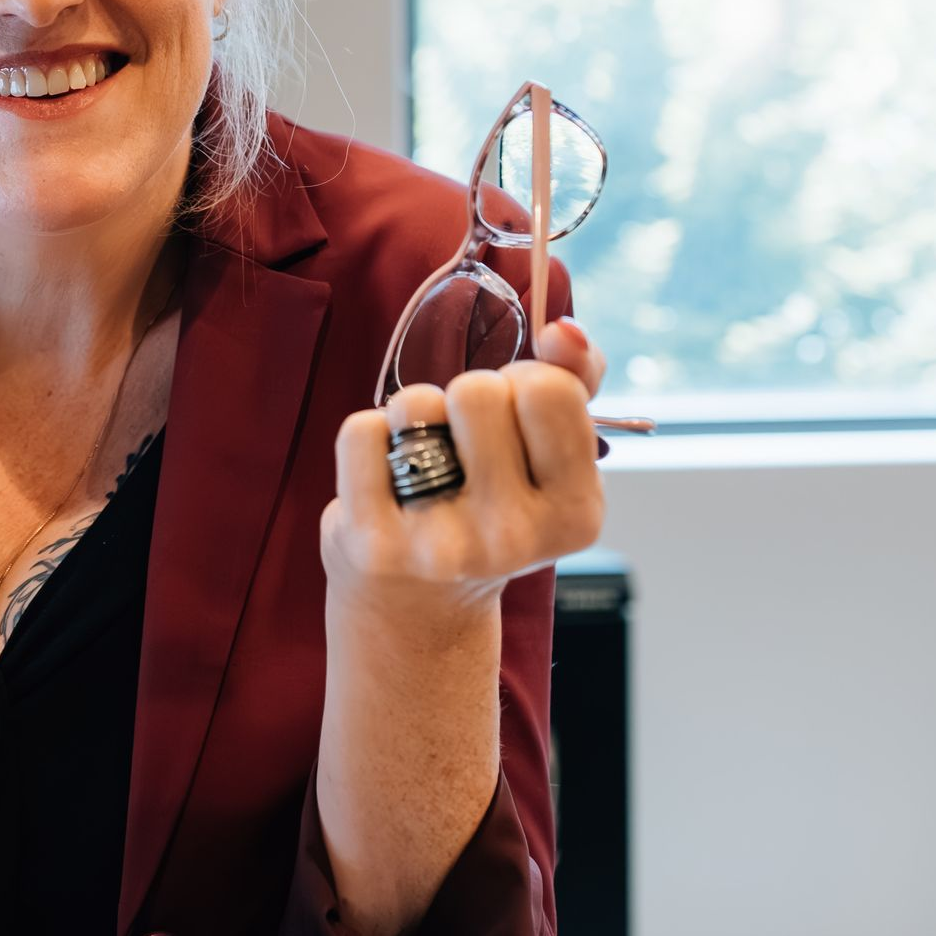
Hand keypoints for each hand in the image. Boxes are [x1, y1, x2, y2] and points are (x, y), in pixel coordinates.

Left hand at [320, 320, 607, 621]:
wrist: (418, 606)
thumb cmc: (492, 509)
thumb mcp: (551, 459)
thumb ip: (575, 382)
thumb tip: (564, 329)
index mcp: (575, 516)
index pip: (549, 390)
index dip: (524, 381)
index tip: (515, 415)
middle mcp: (512, 539)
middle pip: (478, 391)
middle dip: (465, 397)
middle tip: (464, 443)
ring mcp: (440, 545)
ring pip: (417, 404)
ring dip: (414, 415)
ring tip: (423, 461)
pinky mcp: (374, 543)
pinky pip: (361, 431)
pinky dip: (367, 438)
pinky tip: (383, 478)